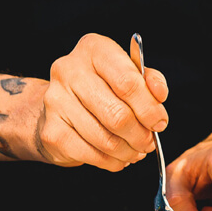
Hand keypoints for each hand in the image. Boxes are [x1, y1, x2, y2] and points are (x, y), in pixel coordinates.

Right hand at [37, 33, 168, 170]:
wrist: (60, 107)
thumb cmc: (101, 88)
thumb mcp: (127, 74)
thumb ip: (148, 80)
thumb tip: (159, 94)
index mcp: (93, 49)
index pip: (128, 82)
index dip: (149, 108)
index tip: (159, 123)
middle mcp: (69, 71)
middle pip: (117, 114)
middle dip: (141, 135)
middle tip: (148, 142)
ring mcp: (56, 102)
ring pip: (106, 139)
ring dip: (128, 151)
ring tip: (135, 151)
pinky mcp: (52, 132)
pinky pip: (91, 155)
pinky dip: (111, 162)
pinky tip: (117, 157)